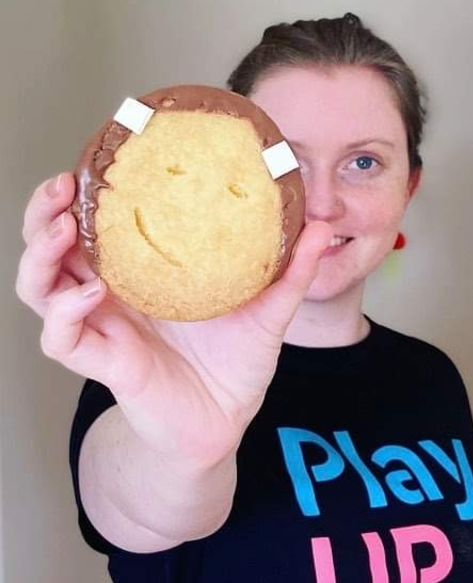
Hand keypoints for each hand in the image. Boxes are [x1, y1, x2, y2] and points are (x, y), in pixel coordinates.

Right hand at [16, 171, 330, 470]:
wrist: (227, 421)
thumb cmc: (236, 364)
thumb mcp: (268, 310)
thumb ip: (292, 271)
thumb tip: (321, 225)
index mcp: (143, 276)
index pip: (98, 227)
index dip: (85, 195)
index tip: (96, 161)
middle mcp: (112, 298)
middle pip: (54, 248)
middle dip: (46, 213)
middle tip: (65, 185)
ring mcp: (104, 329)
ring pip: (41, 288)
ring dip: (41, 255)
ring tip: (64, 227)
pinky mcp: (106, 364)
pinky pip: (63, 338)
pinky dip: (66, 312)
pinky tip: (90, 292)